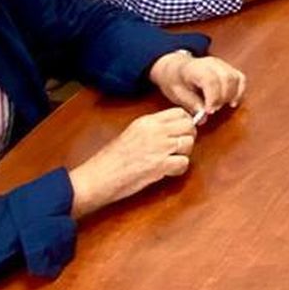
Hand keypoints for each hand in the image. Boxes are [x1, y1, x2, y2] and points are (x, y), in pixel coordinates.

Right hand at [68, 108, 196, 217]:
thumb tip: (173, 130)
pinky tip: (168, 172)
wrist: (99, 177)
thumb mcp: (132, 133)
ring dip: (184, 154)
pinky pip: (184, 163)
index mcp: (147, 121)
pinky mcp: (161, 165)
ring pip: (189, 144)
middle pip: (189, 126)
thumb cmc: (111, 159)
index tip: (181, 132)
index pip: (179, 113)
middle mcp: (156, 131)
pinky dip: (179, 169)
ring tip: (171, 161)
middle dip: (188, 137)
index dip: (185, 123)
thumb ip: (153, 129)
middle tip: (178, 149)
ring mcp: (160, 147)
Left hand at [148, 51, 246, 117]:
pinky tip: (233, 101)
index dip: (213, 97)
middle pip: (226, 78)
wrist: (175, 67)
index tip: (210, 111)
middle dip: (223, 98)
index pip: (211, 80)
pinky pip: (240, 78)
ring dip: (232, 95)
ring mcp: (221, 64)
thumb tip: (204, 117)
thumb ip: (191, 104)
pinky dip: (240, 91)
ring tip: (221, 106)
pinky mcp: (228, 67)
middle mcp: (211, 63)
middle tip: (213, 110)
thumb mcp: (177, 94)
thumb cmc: (175, 80)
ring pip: (236, 78)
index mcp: (194, 68)